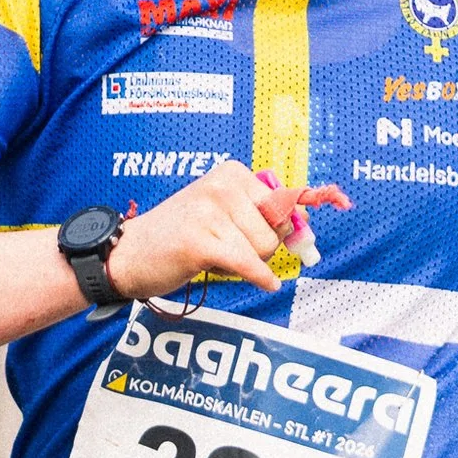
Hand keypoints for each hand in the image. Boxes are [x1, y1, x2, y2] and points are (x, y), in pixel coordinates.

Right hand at [106, 163, 351, 301]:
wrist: (129, 254)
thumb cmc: (179, 237)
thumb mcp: (221, 214)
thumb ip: (261, 214)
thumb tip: (304, 223)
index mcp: (231, 173)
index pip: (284, 202)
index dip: (289, 224)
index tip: (328, 208)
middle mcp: (222, 185)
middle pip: (274, 231)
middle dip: (259, 251)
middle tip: (226, 251)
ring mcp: (210, 210)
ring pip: (263, 250)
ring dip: (246, 265)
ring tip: (213, 258)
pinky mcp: (200, 240)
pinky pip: (248, 264)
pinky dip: (259, 277)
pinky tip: (265, 284)